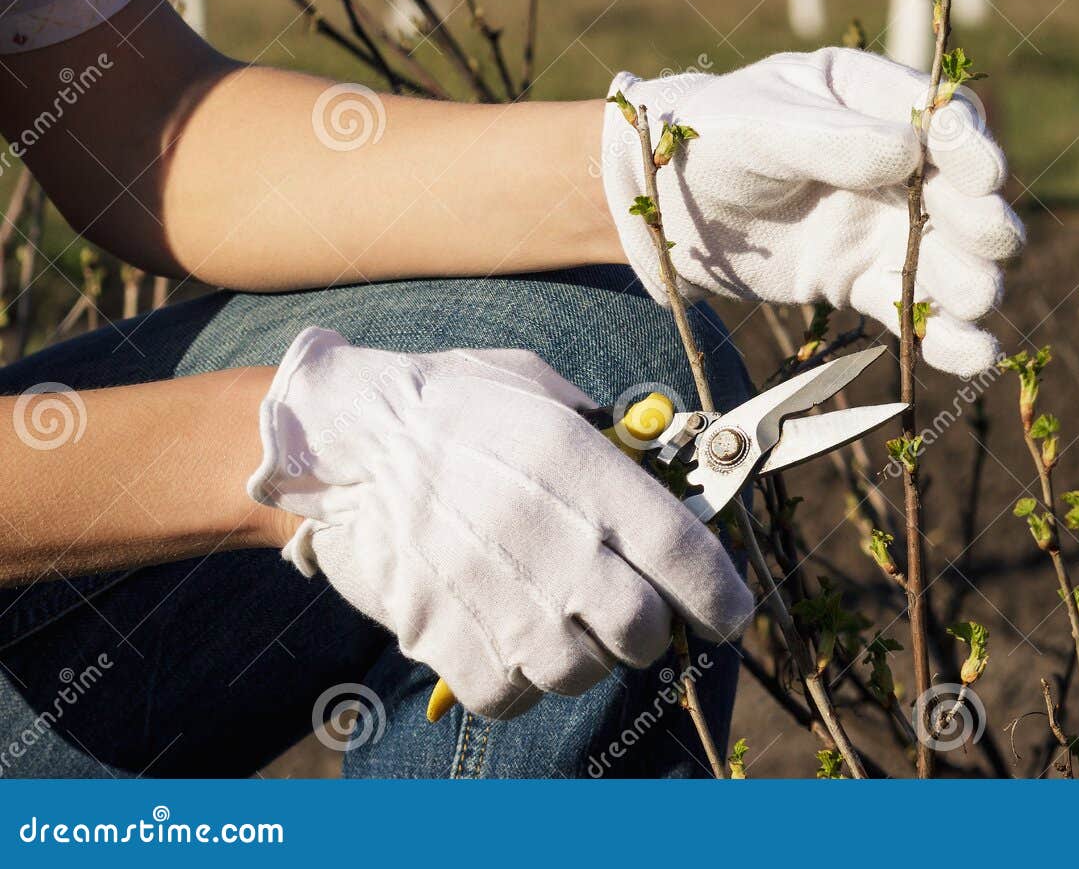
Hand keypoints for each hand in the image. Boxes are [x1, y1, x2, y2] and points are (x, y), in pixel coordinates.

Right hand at [246, 327, 752, 718]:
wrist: (340, 439)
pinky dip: (514, 681)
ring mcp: (495, 596)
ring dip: (580, 654)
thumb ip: (609, 439)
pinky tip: (502, 638)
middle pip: (644, 632)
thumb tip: (665, 472)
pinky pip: (509, 697)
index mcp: (584, 468)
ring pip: (580, 672)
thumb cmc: (450, 405)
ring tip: (552, 614)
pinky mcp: (442, 639)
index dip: (723, 597)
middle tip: (627, 608)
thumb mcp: (543, 390)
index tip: (729, 611)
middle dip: (649, 629)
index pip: (687, 556)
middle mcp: (551, 538)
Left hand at [601, 48, 1024, 376]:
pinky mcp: (861, 279)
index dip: (972, 149)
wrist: (657, 207)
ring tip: (974, 298)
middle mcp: (893, 161)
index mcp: (872, 98)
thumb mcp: (760, 126)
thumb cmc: (707, 140)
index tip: (984, 177)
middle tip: (991, 242)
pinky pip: (912, 306)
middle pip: (964, 194)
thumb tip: (909, 155)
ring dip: (972, 278)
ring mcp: (881, 224)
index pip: (946, 120)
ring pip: (950, 256)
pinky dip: (945, 335)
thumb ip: (830, 139)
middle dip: (983, 219)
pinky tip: (970, 353)